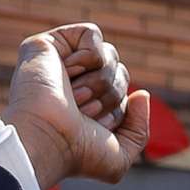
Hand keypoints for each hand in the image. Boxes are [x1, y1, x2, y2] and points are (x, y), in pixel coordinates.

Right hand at [0, 24, 151, 189]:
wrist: (48, 139)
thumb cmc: (78, 154)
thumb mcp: (121, 154)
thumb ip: (140, 129)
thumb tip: (142, 94)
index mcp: (87, 105)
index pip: (124, 93)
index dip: (118, 110)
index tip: (95, 126)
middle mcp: (72, 83)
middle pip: (120, 71)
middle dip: (111, 94)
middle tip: (84, 111)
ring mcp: (58, 63)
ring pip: (110, 54)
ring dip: (99, 81)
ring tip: (74, 97)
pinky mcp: (47, 44)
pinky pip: (92, 34)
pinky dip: (88, 56)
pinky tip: (67, 71)